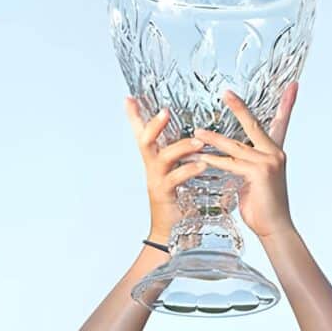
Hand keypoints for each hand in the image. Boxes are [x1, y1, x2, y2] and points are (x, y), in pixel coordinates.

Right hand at [125, 99, 207, 242]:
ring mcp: (157, 181)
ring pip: (163, 158)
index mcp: (156, 161)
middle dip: (154, 125)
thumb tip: (199, 142)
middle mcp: (152, 168)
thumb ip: (185, 159)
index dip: (134, 117)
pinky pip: (175, 178)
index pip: (141, 134)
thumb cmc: (178, 204)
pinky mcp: (165, 195)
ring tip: (199, 142)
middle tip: (165, 110)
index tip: (128, 97)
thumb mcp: (178, 176)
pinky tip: (202, 165)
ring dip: (181, 146)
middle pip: (145, 141)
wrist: (171, 233)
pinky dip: (189, 170)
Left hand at [192, 83, 298, 239]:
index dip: (287, 104)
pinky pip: (230, 163)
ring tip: (197, 132)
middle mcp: (275, 153)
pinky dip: (214, 161)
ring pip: (235, 146)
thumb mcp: (254, 181)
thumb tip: (231, 160)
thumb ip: (245, 166)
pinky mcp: (258, 172)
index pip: (281, 123)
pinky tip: (201, 157)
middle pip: (254, 125)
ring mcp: (268, 162)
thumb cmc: (264, 208)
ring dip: (213, 139)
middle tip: (226, 92)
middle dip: (239, 107)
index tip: (292, 85)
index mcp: (276, 153)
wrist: (275, 227)